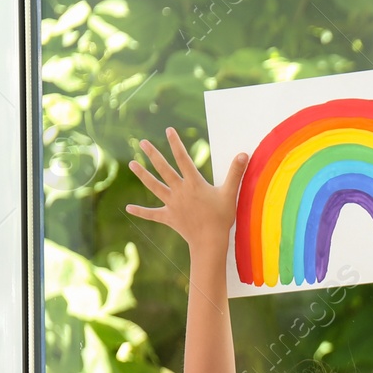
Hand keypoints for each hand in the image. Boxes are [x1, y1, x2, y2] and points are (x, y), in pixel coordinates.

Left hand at [127, 127, 245, 252]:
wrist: (210, 241)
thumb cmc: (222, 218)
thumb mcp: (230, 193)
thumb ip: (235, 173)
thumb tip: (244, 154)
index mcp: (194, 184)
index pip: (183, 159)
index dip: (175, 144)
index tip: (168, 130)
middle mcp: (180, 191)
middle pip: (164, 169)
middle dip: (153, 155)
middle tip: (143, 143)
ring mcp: (172, 204)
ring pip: (154, 186)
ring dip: (142, 175)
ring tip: (132, 164)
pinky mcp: (169, 217)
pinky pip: (152, 214)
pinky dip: (141, 211)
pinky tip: (128, 208)